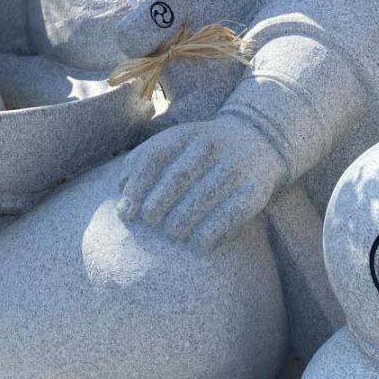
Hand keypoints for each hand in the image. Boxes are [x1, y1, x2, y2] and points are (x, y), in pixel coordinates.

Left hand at [117, 116, 286, 251]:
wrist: (258, 139)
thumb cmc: (202, 149)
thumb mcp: (174, 143)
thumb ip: (144, 160)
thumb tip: (119, 188)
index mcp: (185, 134)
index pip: (153, 158)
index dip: (136, 187)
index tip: (125, 213)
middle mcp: (209, 147)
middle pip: (177, 178)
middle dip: (157, 206)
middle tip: (151, 223)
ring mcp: (233, 168)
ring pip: (201, 198)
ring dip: (180, 222)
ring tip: (172, 233)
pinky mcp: (252, 192)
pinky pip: (227, 216)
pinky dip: (208, 234)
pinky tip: (197, 244)